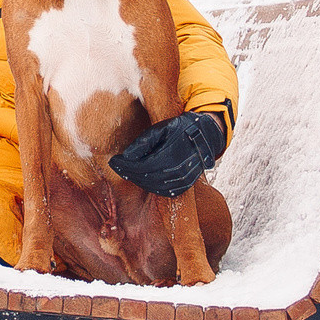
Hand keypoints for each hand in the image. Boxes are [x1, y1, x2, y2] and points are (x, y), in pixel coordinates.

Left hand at [110, 112, 224, 197]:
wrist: (206, 136)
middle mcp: (177, 171)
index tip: (113, 161)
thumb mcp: (162, 128)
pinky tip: (142, 178)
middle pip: (145, 178)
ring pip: (153, 186)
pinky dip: (151, 187)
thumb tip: (126, 155)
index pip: (141, 167)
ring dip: (137, 180)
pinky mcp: (185, 186)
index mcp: (170, 156)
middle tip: (117, 166)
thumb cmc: (181, 129)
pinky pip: (164, 191)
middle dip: (128, 173)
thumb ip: (144, 141)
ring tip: (126, 171)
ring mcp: (182, 181)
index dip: (125, 166)